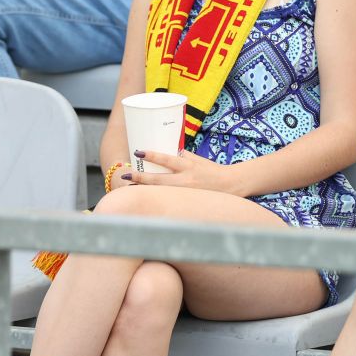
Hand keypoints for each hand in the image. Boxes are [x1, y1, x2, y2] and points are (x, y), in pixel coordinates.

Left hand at [122, 149, 236, 192]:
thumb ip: (183, 157)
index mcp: (189, 167)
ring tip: (128, 187)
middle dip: (139, 178)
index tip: (138, 152)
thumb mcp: (198, 160)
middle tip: (125, 175)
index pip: (167, 159)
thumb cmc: (212, 171)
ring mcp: (184, 194)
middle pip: (158, 180)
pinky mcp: (185, 203)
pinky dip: (155, 199)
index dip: (152, 155)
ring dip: (143, 190)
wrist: (230, 186)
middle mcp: (185, 181)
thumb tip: (167, 152)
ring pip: (159, 193)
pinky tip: (144, 199)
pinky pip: (166, 201)